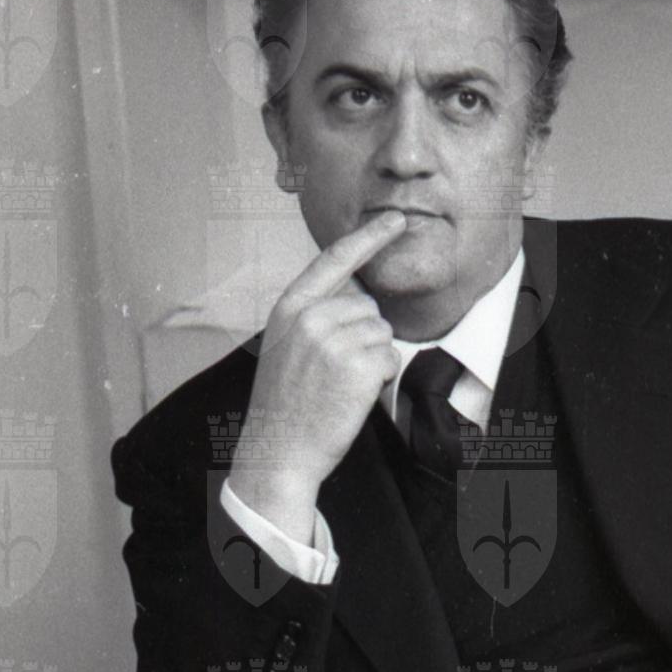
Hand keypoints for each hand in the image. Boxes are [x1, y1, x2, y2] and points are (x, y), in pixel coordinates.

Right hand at [227, 211, 406, 540]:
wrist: (277, 451)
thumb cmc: (286, 404)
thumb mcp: (286, 346)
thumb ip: (315, 315)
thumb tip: (358, 295)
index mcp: (289, 307)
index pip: (334, 260)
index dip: (368, 237)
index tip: (394, 220)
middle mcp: (310, 317)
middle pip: (368, 306)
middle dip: (365, 335)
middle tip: (336, 371)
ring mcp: (333, 341)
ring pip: (382, 332)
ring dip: (374, 358)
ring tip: (341, 384)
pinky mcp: (357, 366)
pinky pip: (390, 357)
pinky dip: (381, 377)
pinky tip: (353, 395)